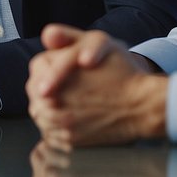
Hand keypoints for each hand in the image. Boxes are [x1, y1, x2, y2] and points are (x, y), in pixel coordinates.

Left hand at [27, 31, 166, 148]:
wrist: (142, 106)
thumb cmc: (122, 74)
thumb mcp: (97, 43)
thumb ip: (67, 36)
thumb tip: (47, 36)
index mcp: (55, 75)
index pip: (36, 68)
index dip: (47, 67)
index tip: (55, 70)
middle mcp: (53, 101)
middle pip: (34, 93)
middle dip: (42, 88)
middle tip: (55, 88)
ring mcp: (61, 123)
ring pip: (40, 114)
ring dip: (46, 108)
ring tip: (61, 103)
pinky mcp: (70, 141)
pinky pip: (51, 135)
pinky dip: (54, 127)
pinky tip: (68, 119)